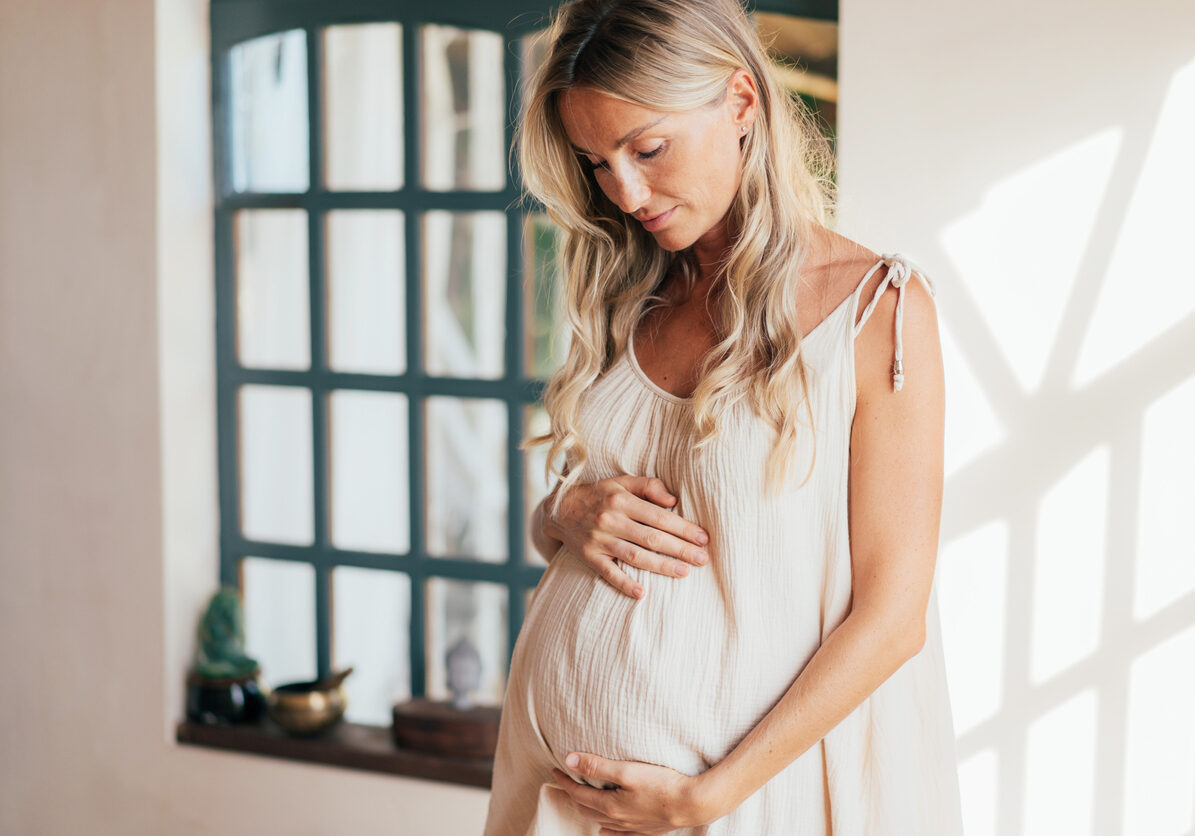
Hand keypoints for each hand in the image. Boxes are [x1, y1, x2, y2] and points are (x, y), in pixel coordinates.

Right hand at [544, 475, 710, 598]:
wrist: (558, 509)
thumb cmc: (598, 495)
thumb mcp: (620, 481)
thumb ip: (648, 486)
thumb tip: (673, 500)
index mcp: (621, 500)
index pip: (659, 516)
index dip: (683, 528)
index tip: (703, 538)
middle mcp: (611, 520)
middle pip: (651, 538)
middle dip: (680, 549)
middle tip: (703, 559)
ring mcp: (599, 540)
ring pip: (635, 556)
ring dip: (661, 566)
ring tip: (684, 572)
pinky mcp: (589, 557)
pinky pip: (608, 573)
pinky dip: (624, 584)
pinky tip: (642, 593)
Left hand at [550, 752, 725, 833]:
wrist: (693, 804)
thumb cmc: (662, 784)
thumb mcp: (627, 771)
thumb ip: (598, 766)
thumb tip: (570, 760)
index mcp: (610, 805)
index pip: (578, 793)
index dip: (565, 781)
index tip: (555, 769)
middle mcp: (617, 819)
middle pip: (586, 808)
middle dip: (572, 794)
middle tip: (563, 783)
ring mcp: (632, 827)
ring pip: (601, 822)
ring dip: (587, 810)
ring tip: (579, 802)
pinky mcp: (646, 830)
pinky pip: (620, 834)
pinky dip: (608, 830)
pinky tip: (606, 830)